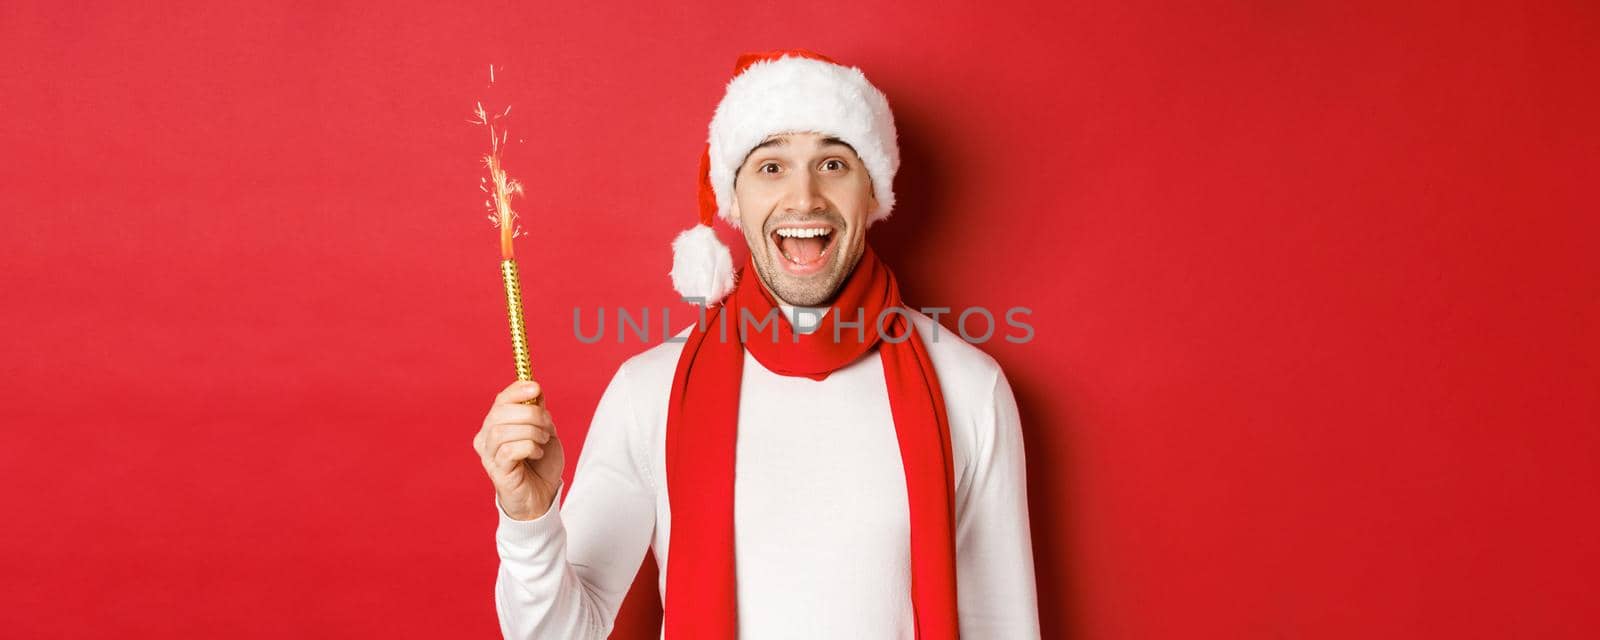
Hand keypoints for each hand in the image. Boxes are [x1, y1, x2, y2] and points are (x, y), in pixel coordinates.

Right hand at [473, 380, 564, 520]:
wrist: (543, 495)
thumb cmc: (540, 463)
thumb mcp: (544, 431)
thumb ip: (538, 411)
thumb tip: (535, 389)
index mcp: (496, 424)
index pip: (500, 400)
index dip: (517, 391)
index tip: (536, 387)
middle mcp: (486, 438)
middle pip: (499, 413)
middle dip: (530, 413)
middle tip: (548, 424)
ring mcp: (489, 456)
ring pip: (502, 431)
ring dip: (530, 432)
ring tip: (543, 440)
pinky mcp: (496, 472)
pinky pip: (508, 450)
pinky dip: (528, 447)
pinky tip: (537, 453)